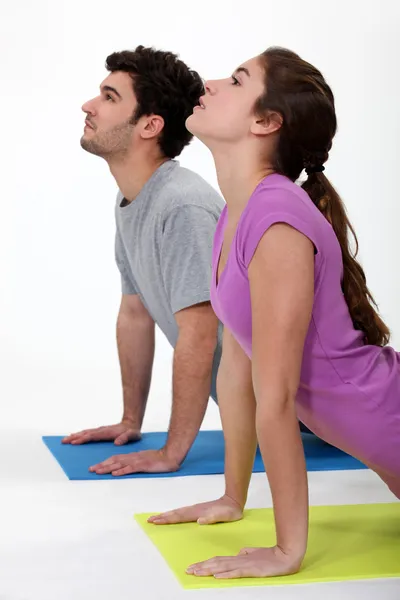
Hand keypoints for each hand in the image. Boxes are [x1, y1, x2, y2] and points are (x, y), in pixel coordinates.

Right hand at [62, 421, 140, 445]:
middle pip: (85, 433)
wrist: (132, 424)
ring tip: (65, 439)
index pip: (92, 436)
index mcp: (107, 432)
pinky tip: (74, 437)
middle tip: (64, 441)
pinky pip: (87, 433)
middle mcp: (101, 430)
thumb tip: (117, 442)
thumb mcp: (132, 435)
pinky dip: (80, 435)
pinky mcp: (100, 432)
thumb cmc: (132, 431)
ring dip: (75, 436)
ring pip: (85, 432)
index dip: (83, 439)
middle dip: (74, 437)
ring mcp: (100, 430)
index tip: (74, 442)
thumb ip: (125, 438)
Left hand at [89, 448, 179, 475]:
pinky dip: (122, 471)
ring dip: (108, 468)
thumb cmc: (159, 459)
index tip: (95, 467)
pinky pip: (131, 468)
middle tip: (91, 470)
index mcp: (132, 456)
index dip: (105, 462)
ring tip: (98, 471)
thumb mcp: (144, 460)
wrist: (171, 455)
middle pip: (114, 460)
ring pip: (120, 464)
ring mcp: (138, 460)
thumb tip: (125, 468)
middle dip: (102, 465)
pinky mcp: (143, 465)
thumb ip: (135, 464)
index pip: (115, 458)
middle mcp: (133, 457)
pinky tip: (115, 473)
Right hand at [148, 495, 242, 524]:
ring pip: (178, 513)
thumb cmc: (229, 511)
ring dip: (166, 515)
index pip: (179, 516)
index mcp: (197, 512)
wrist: (233, 501)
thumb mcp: (224, 516)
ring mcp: (195, 510)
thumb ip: (212, 518)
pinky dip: (174, 515)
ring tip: (156, 518)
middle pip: (175, 513)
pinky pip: (182, 513)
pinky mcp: (197, 511)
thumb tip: (199, 521)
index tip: (156, 521)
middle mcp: (194, 510)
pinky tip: (171, 517)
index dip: (167, 519)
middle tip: (150, 520)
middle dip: (162, 517)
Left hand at [186, 546, 303, 578]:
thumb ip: (245, 553)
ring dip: (208, 570)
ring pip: (222, 567)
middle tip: (188, 571)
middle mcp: (238, 560)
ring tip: (197, 572)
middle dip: (201, 567)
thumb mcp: (254, 554)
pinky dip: (225, 574)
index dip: (204, 564)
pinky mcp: (251, 569)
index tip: (193, 567)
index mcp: (238, 557)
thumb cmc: (270, 556)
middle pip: (216, 563)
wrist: (285, 555)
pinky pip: (236, 572)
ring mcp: (244, 564)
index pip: (217, 560)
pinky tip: (217, 576)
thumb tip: (238, 553)